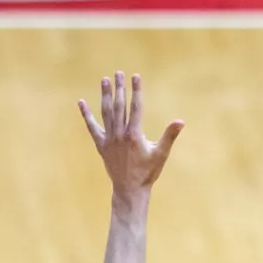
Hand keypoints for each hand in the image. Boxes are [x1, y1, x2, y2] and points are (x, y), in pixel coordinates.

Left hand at [79, 72, 183, 197]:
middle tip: (118, 73)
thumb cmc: (148, 172)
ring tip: (104, 80)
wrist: (130, 189)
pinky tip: (81, 103)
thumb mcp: (161, 154)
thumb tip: (181, 121)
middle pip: (119, 106)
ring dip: (105, 96)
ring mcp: (109, 139)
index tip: (135, 76)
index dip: (136, 90)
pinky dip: (86, 115)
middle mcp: (119, 135)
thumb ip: (169, 136)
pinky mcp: (101, 145)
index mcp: (134, 135)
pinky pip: (92, 127)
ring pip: (106, 113)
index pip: (136, 107)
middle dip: (119, 88)